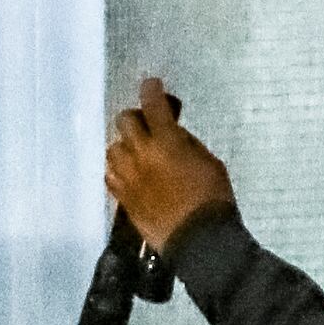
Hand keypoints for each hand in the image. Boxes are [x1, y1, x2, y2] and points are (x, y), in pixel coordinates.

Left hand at [105, 77, 233, 254]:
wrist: (199, 239)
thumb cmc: (213, 198)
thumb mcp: (209, 162)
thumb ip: (186, 144)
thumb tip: (172, 133)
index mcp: (168, 142)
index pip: (153, 105)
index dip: (151, 90)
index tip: (152, 85)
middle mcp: (143, 154)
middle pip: (125, 121)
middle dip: (136, 118)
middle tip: (147, 126)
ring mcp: (129, 177)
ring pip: (113, 148)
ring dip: (125, 146)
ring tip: (137, 154)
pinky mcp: (123, 198)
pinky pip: (110, 175)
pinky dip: (118, 170)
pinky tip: (129, 174)